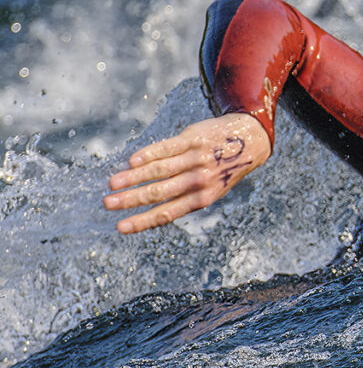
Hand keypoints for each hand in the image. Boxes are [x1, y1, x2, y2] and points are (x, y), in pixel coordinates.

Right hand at [105, 113, 270, 233]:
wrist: (250, 140)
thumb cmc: (224, 169)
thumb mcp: (211, 189)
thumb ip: (185, 197)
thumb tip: (148, 207)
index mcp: (202, 198)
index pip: (167, 213)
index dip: (142, 222)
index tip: (120, 228)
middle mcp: (198, 180)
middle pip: (159, 192)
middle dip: (130, 200)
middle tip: (107, 204)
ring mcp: (196, 158)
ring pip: (159, 170)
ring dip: (133, 177)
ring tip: (111, 183)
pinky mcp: (193, 139)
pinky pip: (167, 147)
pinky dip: (148, 154)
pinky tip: (131, 161)